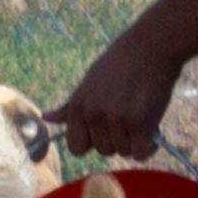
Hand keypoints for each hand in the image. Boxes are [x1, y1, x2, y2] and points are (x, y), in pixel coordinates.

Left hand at [55, 21, 197, 162]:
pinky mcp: (140, 123)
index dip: (92, 141)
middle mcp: (93, 115)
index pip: (76, 147)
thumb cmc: (121, 62)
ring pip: (124, 151)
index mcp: (78, 106)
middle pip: (103, 151)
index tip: (105, 128)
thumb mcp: (90, 81)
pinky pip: (141, 153)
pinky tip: (151, 124)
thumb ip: (70, 106)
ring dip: (135, 139)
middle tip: (128, 112)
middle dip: (117, 138)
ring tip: (140, 111)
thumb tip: (46, 118)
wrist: (152, 45)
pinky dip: (149, 145)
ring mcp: (116, 120)